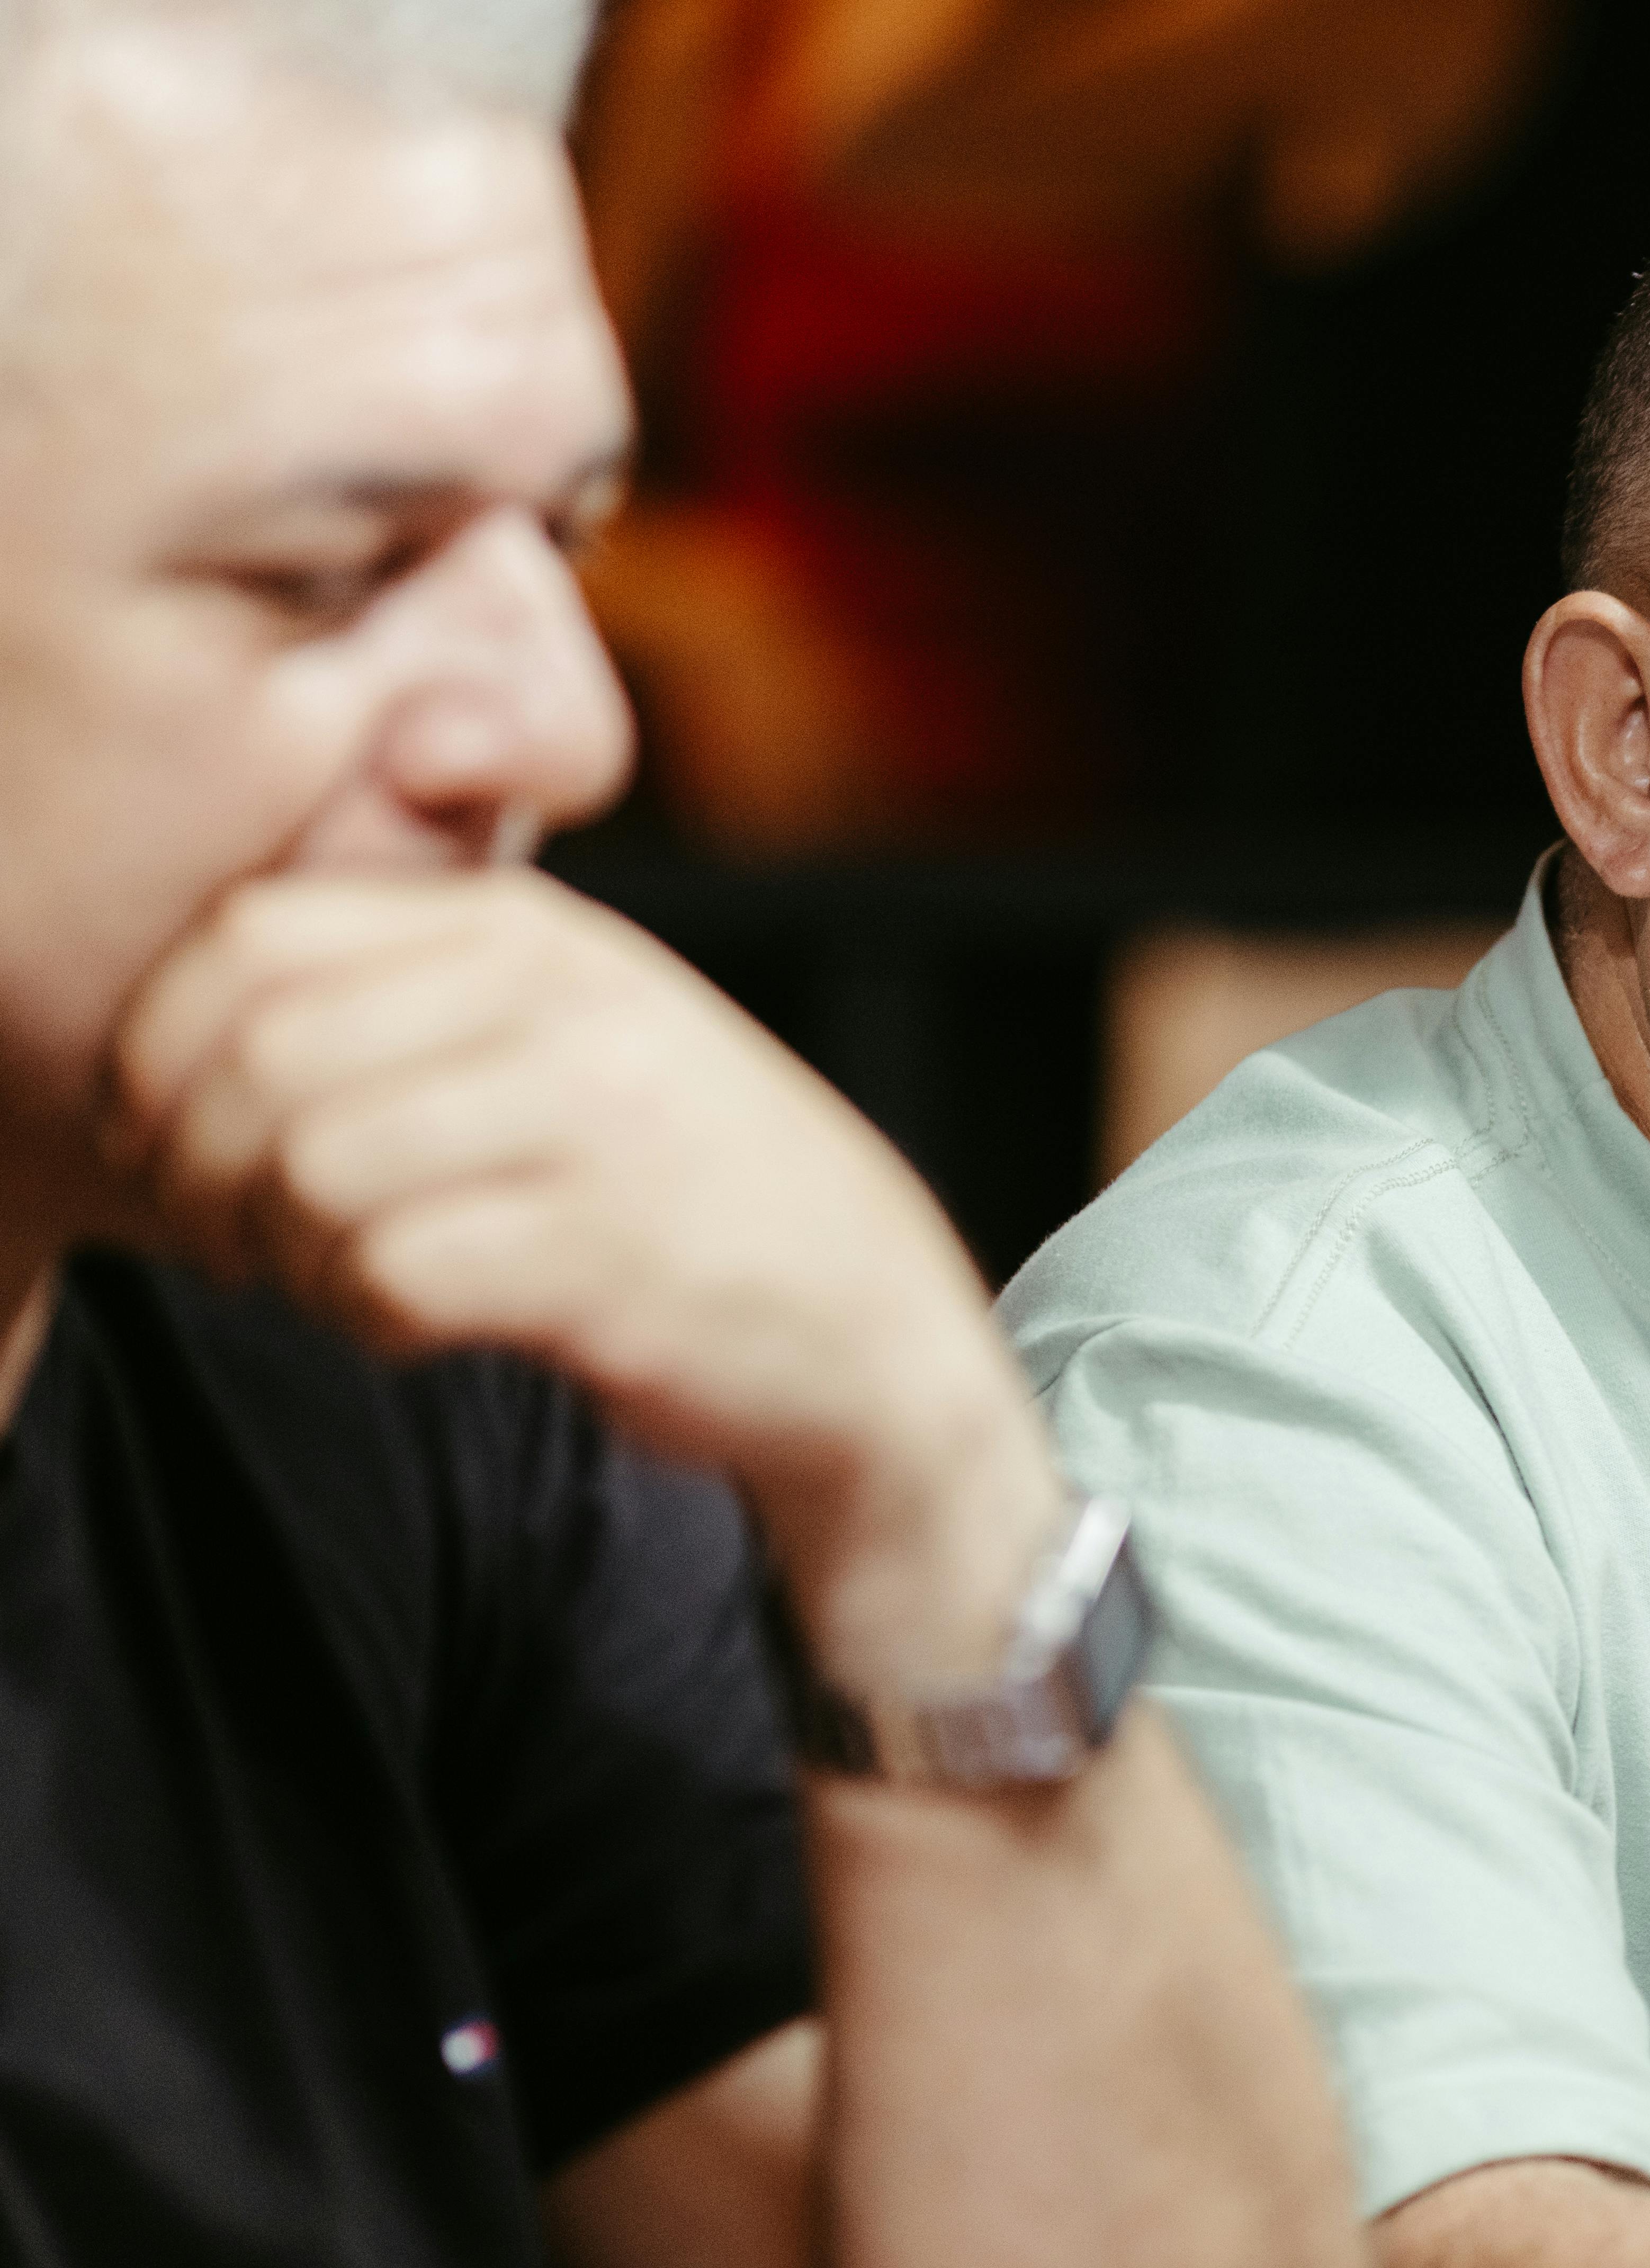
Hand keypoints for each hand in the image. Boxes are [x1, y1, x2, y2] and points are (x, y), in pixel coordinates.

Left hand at [99, 872, 1061, 1684]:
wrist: (870, 1330)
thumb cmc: (687, 1191)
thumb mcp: (569, 1033)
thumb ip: (416, 989)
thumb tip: (187, 1022)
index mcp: (531, 933)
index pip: (251, 940)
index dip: (158, 1048)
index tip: (167, 1136)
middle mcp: (561, 1006)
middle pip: (258, 1062)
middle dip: (201, 1172)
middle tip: (229, 1239)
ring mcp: (592, 1128)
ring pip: (310, 1172)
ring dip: (286, 1257)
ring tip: (340, 1284)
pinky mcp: (603, 1256)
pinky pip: (391, 1277)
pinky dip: (368, 1322)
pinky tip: (415, 1327)